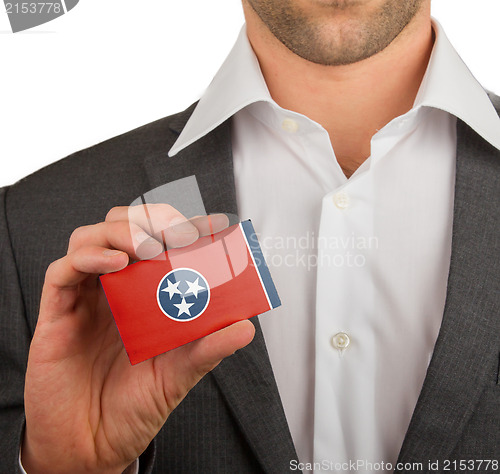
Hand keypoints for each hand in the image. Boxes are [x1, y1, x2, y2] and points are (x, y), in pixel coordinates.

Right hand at [22, 205, 254, 473]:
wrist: (92, 445)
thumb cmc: (134, 405)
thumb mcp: (180, 374)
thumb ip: (209, 348)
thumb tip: (246, 327)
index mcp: (145, 295)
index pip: (163, 244)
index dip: (188, 227)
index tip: (216, 224)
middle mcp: (116, 288)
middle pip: (125, 228)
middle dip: (153, 219)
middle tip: (180, 232)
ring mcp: (86, 297)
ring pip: (91, 237)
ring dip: (122, 231)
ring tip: (149, 246)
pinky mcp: (57, 313)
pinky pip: (62, 271)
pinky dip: (88, 257)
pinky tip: (114, 263)